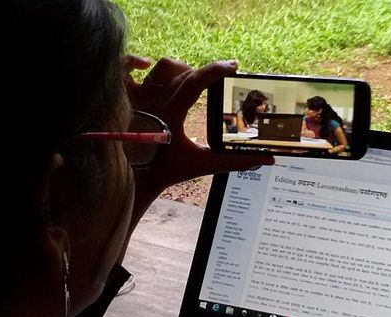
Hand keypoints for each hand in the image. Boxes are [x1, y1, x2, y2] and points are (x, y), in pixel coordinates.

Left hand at [125, 57, 273, 216]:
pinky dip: (135, 62)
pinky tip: (147, 65)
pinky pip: (124, 69)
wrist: (133, 179)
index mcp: (170, 114)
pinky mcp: (124, 97)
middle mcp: (152, 101)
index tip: (233, 66)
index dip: (215, 70)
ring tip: (191, 77)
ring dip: (180, 68)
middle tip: (216, 82)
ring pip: (160, 67)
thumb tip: (266, 160)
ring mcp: (136, 97)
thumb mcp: (201, 165)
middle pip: (182, 72)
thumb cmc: (165, 171)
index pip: (194, 81)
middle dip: (203, 74)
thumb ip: (234, 161)